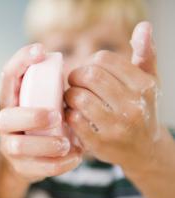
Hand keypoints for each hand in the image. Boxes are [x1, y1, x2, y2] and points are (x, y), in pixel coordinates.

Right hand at [0, 43, 81, 181]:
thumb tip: (82, 73)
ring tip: (67, 144)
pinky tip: (75, 158)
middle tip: (56, 115)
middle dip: (32, 115)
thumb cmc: (41, 124)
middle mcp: (4, 122)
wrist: (27, 160)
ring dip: (46, 144)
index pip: (8, 75)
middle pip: (7, 117)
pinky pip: (37, 168)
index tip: (41, 50)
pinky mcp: (20, 167)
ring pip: (19, 146)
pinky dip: (59, 164)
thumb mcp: (42, 103)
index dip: (20, 61)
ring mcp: (9, 146)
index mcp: (11, 100)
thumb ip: (52, 89)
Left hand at [65, 22, 160, 172]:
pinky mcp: (99, 143)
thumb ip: (145, 55)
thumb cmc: (142, 110)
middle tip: (74, 83)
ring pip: (78, 97)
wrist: (143, 150)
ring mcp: (116, 127)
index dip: (89, 62)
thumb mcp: (149, 83)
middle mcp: (133, 106)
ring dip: (69, 95)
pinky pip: (73, 120)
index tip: (88, 71)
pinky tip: (73, 114)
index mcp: (143, 86)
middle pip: (89, 76)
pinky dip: (68, 114)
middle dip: (75, 76)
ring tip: (72, 98)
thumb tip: (142, 27)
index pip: (104, 59)